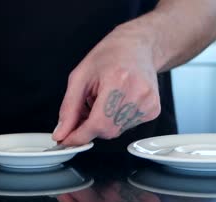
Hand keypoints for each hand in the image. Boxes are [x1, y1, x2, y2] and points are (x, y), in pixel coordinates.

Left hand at [52, 26, 160, 145]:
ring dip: (104, 122)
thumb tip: (61, 133)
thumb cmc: (110, 56)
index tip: (67, 139)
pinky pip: (128, 126)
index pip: (98, 124)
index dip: (80, 136)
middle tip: (87, 108)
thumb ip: (69, 108)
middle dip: (91, 127)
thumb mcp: (81, 76)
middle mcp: (138, 94)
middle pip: (107, 131)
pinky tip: (118, 102)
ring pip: (117, 131)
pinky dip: (116, 120)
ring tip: (105, 100)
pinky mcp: (154, 110)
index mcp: (118, 81)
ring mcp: (149, 103)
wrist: (138, 47)